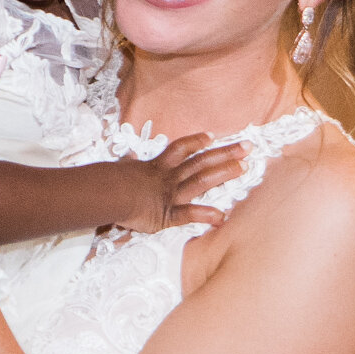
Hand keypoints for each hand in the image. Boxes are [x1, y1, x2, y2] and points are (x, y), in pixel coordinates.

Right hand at [114, 134, 246, 234]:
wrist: (106, 192)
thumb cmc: (110, 180)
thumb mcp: (121, 168)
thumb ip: (128, 163)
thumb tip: (128, 157)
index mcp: (156, 167)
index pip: (181, 149)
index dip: (197, 142)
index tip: (213, 136)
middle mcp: (168, 178)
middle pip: (201, 161)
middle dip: (225, 153)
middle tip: (247, 146)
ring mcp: (170, 194)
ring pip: (201, 181)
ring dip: (223, 173)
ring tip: (244, 168)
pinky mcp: (166, 214)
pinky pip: (189, 214)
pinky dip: (205, 216)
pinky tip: (222, 217)